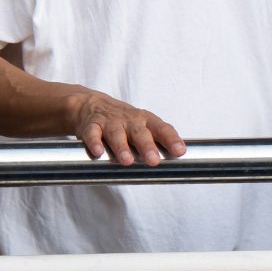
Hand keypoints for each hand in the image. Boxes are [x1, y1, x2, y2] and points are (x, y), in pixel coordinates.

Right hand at [68, 90, 186, 165]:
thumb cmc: (124, 122)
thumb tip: (174, 166)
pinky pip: (92, 134)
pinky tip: (98, 153)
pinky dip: (94, 143)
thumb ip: (155, 143)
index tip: (180, 151)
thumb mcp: (142, 127)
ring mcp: (110, 122)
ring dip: (122, 147)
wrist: (92, 104)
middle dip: (147, 146)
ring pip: (116, 134)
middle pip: (140, 132)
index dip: (171, 139)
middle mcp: (130, 120)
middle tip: (154, 161)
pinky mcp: (91, 126)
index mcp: (146, 121)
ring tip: (127, 161)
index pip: (162, 129)